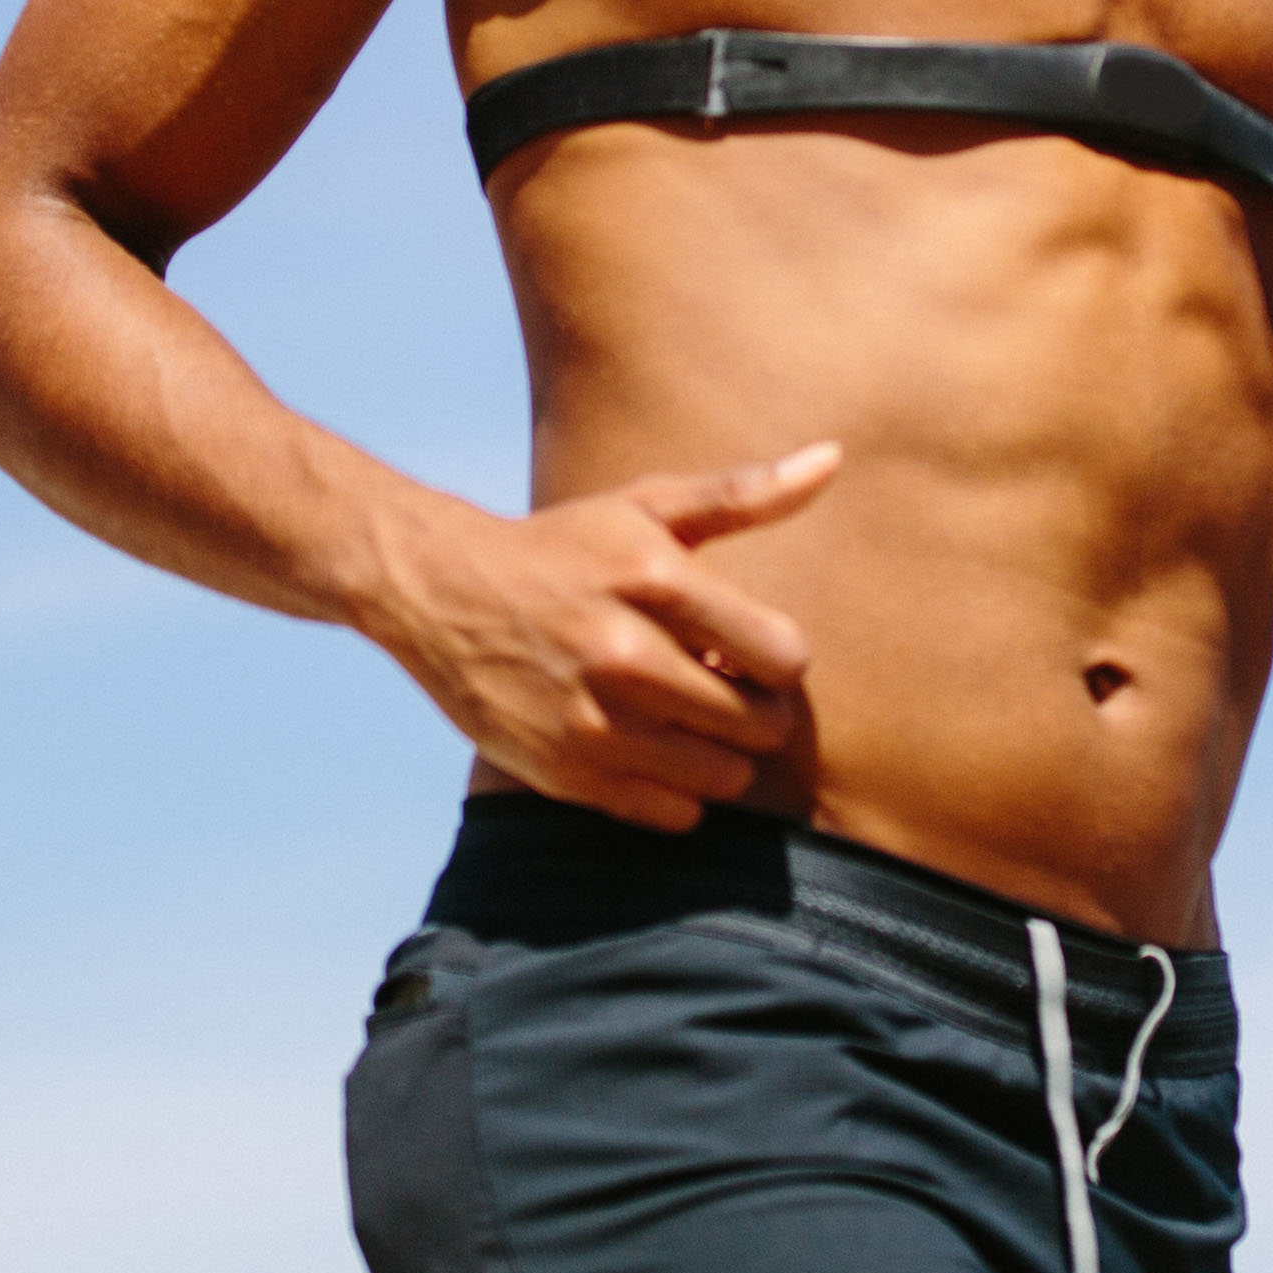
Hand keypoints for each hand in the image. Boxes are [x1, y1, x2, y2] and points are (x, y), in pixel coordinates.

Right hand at [351, 443, 833, 831]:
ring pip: (725, 776)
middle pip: (760, 723)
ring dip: (721, 753)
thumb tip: (834, 458)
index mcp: (653, 579)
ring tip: (687, 717)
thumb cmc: (564, 547)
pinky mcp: (567, 773)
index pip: (784, 655)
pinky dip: (678, 791)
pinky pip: (676, 814)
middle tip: (722, 686)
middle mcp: (623, 653)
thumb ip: (744, 494)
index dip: (779, 658)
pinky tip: (650, 750)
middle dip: (757, 708)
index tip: (747, 648)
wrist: (439, 595)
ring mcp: (592, 721)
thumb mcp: (645, 506)